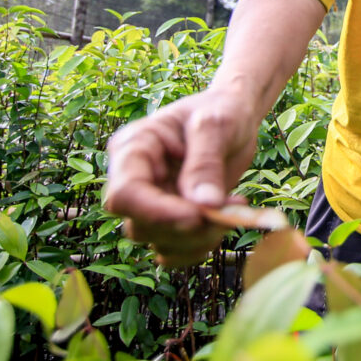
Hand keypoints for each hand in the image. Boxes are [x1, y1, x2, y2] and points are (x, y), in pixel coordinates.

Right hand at [104, 87, 259, 266]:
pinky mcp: (172, 218)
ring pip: (159, 242)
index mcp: (133, 149)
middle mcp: (135, 179)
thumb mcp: (215, 125)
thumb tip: (202, 206)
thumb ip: (205, 163)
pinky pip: (175, 250)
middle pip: (140, 226)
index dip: (157, 213)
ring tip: (236, 208)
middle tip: (231, 210)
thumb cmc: (221, 110)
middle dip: (187, 228)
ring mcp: (153, 201)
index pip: (124, 194)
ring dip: (200, 238)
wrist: (236, 117)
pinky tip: (228, 220)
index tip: (198, 216)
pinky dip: (202, 246)